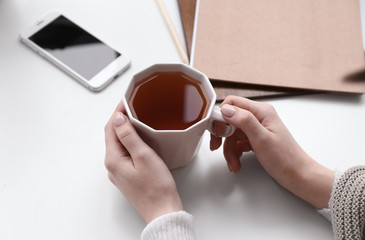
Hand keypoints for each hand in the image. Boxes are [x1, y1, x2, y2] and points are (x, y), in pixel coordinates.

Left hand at [104, 101, 182, 222]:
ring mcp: (119, 171)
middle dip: (121, 119)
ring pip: (119, 144)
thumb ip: (129, 136)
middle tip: (133, 106)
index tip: (127, 100)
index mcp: (113, 159)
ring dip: (126, 129)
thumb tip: (119, 118)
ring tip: (138, 118)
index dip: (118, 112)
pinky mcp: (127, 175)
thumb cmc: (156, 188)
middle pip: (112, 135)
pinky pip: (125, 153)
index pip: (110, 128)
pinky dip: (131, 141)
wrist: (163, 211)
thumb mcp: (143, 156)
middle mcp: (112, 165)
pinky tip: (141, 138)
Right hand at [210, 96, 333, 208]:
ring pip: (233, 133)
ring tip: (233, 163)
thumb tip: (226, 109)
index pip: (232, 103)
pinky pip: (239, 141)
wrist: (299, 175)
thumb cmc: (285, 159)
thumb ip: (244, 120)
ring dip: (229, 149)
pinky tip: (237, 162)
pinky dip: (235, 152)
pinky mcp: (257, 138)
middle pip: (230, 120)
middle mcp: (259, 116)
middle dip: (223, 136)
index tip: (216, 130)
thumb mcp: (261, 139)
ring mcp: (258, 128)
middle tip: (217, 146)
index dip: (220, 116)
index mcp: (261, 111)